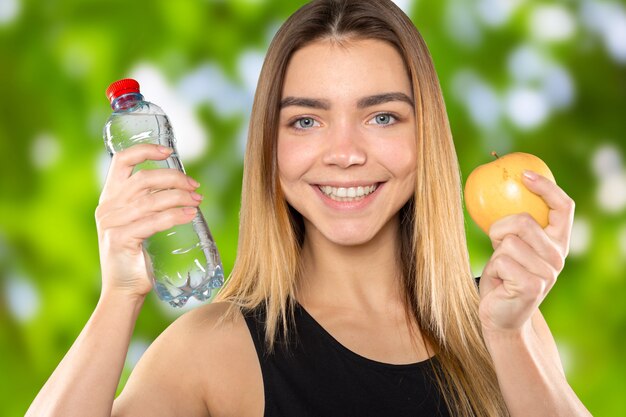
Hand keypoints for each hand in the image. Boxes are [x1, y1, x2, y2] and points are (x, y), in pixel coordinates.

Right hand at [95, 144, 201, 299]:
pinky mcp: (119, 239)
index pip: (122, 160)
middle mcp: (107, 206)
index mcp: (110, 197)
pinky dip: (175, 216)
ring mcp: (111, 223)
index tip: (169, 151)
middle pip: (144, 179)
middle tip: (195, 186)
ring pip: (152, 200)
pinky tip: (190, 214)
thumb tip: (185, 188)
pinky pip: (153, 222)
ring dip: (180, 197)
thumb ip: (150, 204)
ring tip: (198, 200)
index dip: (146, 150)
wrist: (124, 290)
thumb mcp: (138, 223)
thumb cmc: (137, 256)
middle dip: (174, 178)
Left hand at [478, 170, 574, 333]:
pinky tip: (501, 282)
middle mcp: (558, 256)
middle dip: (500, 229)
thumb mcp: (511, 246)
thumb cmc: (503, 277)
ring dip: (496, 253)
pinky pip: (502, 260)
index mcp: (557, 242)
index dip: (546, 187)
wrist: (500, 316)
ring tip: (501, 268)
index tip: (524, 175)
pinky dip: (493, 268)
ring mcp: (548, 272)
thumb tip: (499, 190)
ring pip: (509, 241)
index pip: (563, 207)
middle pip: (524, 221)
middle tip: (498, 245)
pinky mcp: (533, 286)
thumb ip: (516, 227)